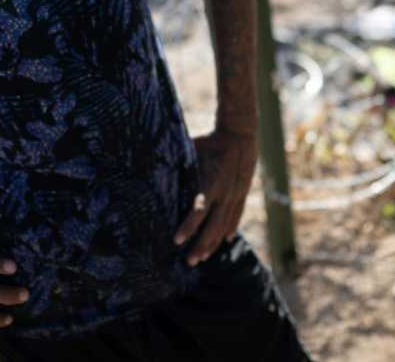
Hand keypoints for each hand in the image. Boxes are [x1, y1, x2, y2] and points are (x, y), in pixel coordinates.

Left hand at [174, 127, 257, 265]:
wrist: (240, 134)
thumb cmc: (209, 141)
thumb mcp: (190, 150)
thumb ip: (177, 165)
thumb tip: (152, 174)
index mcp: (211, 182)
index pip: (198, 209)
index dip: (188, 226)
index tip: (176, 240)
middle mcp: (225, 192)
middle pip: (213, 225)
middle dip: (201, 245)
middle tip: (189, 262)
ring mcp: (236, 195)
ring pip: (225, 225)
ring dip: (214, 243)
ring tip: (202, 258)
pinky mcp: (242, 193)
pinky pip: (236, 216)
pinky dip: (230, 229)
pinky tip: (225, 241)